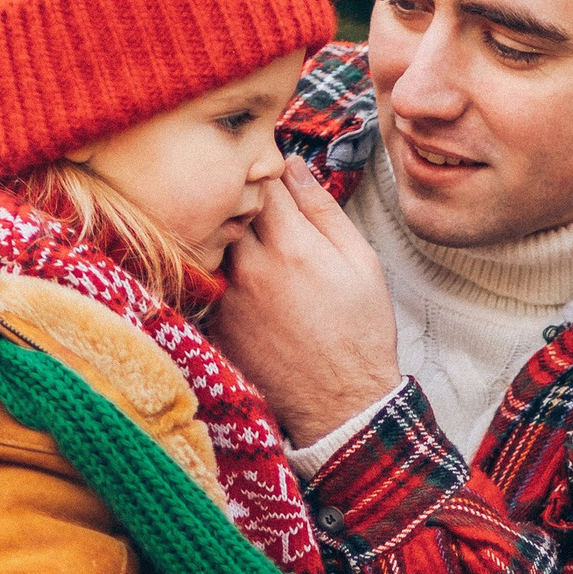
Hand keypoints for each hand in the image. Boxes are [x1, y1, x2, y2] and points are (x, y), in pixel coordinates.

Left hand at [207, 155, 401, 442]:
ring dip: (231, 236)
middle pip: (231, 209)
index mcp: (291, 247)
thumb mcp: (361, 264)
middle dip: (245, 201)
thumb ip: (324, 211)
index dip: (270, 173)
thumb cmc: (359, 335)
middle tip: (266, 211)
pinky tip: (254, 291)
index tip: (277, 176)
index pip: (263, 181)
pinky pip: (211, 281)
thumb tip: (295, 169)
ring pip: (216, 243)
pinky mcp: (215, 324)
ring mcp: (227, 298)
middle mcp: (250, 268)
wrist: (341, 405)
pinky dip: (225, 275)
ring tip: (261, 252)